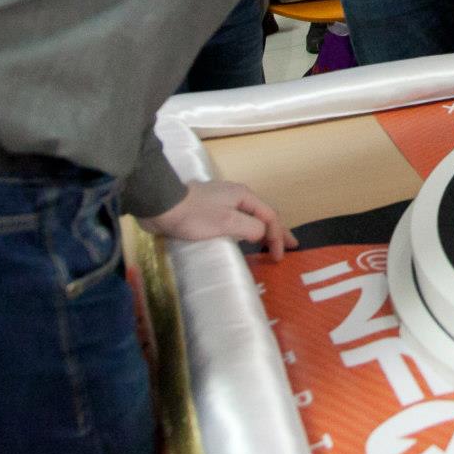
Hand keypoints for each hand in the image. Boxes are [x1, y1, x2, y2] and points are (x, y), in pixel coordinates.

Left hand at [139, 180, 297, 258]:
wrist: (162, 205)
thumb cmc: (196, 215)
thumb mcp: (227, 222)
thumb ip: (250, 228)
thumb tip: (261, 234)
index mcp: (244, 196)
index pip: (270, 217)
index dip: (278, 236)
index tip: (279, 257)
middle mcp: (236, 196)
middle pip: (263, 215)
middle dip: (277, 231)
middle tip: (291, 246)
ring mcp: (222, 202)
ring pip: (250, 217)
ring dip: (262, 231)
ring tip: (270, 244)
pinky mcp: (208, 210)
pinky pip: (236, 221)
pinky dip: (246, 231)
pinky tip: (243, 238)